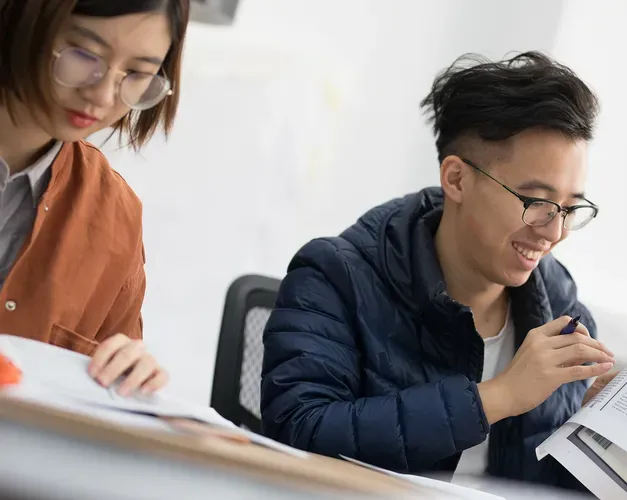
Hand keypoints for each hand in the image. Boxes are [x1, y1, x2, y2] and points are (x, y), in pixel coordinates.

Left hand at [88, 334, 168, 396]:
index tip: (92, 374)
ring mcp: (150, 360)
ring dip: (133, 378)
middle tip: (103, 382)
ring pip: (146, 363)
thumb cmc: (114, 373)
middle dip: (114, 368)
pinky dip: (154, 383)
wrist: (132, 379)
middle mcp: (137, 348)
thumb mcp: (104, 367)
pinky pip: (162, 376)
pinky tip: (143, 391)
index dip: (100, 358)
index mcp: (121, 343)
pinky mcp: (160, 373)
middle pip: (127, 354)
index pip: (111, 345)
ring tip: (121, 392)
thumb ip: (98, 370)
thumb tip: (89, 381)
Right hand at [478, 316, 614, 423]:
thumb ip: (553, 349)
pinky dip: (595, 368)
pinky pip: (579, 370)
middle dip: (596, 343)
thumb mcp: (531, 353)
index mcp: (536, 335)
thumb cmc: (518, 375)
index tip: (590, 338)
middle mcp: (541, 343)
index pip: (564, 322)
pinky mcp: (551, 376)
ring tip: (608, 359)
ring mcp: (546, 359)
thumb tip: (578, 349)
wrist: (504, 392)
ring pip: (580, 349)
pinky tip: (604, 368)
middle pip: (577, 336)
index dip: (582, 328)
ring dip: (599, 354)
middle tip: (606, 352)